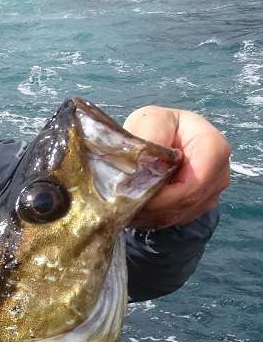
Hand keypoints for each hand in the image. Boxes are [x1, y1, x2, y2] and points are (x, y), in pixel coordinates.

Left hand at [123, 106, 230, 228]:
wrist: (162, 137)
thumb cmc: (158, 126)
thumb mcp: (150, 121)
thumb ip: (149, 140)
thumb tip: (143, 167)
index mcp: (214, 148)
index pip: (193, 184)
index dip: (163, 195)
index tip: (133, 194)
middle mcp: (219, 174)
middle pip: (185, 202)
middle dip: (152, 206)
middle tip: (122, 202)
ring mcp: (211, 194)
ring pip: (177, 214)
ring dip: (149, 213)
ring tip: (125, 201)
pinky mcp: (197, 207)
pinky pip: (173, 219)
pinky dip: (151, 216)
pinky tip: (136, 205)